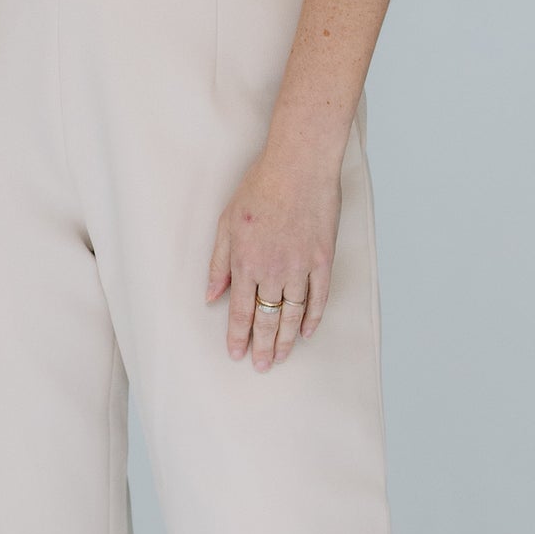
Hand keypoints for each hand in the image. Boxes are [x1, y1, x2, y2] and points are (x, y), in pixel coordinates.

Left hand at [206, 146, 342, 369]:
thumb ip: (219, 263)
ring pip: (293, 313)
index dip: (237, 335)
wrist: (299, 166)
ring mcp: (301, 266)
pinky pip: (319, 297)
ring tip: (282, 357)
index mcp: (245, 261)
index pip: (239, 310)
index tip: (236, 354)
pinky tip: (308, 332)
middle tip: (261, 366)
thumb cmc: (259, 188)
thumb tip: (211, 295)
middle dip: (262, 346)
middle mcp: (272, 270)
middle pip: (267, 318)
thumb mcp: (226, 222)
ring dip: (287, 339)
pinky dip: (314, 317)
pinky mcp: (323, 259)